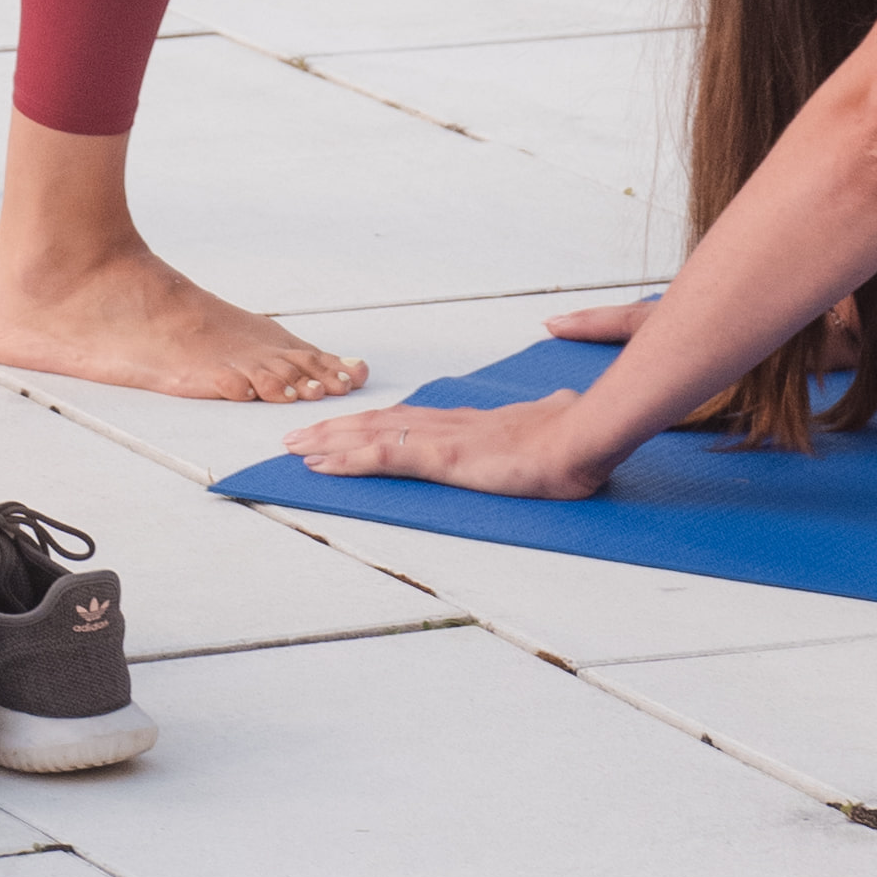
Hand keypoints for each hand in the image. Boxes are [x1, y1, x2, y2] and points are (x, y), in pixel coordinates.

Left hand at [294, 386, 617, 497]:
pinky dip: (344, 460)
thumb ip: (545, 420)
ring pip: (368, 435)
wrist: (582, 438)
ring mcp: (440, 438)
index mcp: (471, 422)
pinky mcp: (439, 457)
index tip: (347, 426)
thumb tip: (559, 411)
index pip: (409, 419)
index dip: (374, 423)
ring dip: (327, 441)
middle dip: (335, 429)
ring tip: (294, 447)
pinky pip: (380, 457)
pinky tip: (319, 466)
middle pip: (378, 422)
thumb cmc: (576, 436)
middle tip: (298, 435)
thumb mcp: (555, 423)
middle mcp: (447, 423)